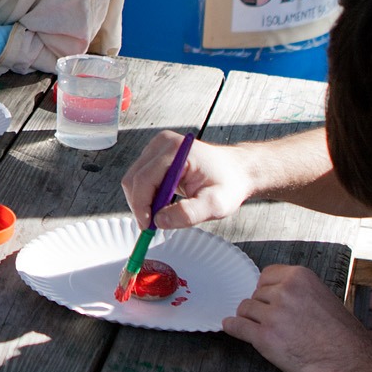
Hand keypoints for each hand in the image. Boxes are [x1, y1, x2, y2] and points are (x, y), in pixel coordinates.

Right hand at [120, 131, 253, 229]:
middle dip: (141, 205)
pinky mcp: (156, 155)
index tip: (148, 227)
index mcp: (176, 151)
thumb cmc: (230, 184)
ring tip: (163, 214)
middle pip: (134, 178)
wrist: (237, 171)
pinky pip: (140, 178)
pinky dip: (147, 195)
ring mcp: (158, 147)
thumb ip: (188, 214)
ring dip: (143, 201)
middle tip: (153, 226)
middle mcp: (163, 144)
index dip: (141, 206)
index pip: (144, 179)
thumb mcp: (215, 204)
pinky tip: (163, 203)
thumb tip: (159, 221)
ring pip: (134, 179)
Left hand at [224, 264, 371, 371]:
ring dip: (251, 319)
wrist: (348, 361)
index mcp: (299, 277)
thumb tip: (270, 291)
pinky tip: (231, 326)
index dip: (267, 290)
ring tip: (265, 329)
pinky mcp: (265, 337)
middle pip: (256, 294)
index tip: (271, 300)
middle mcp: (285, 292)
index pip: (266, 275)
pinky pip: (237, 326)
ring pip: (245, 309)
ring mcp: (274, 314)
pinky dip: (232, 327)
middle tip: (276, 322)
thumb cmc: (340, 333)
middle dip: (262, 307)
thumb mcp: (322, 296)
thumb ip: (297, 290)